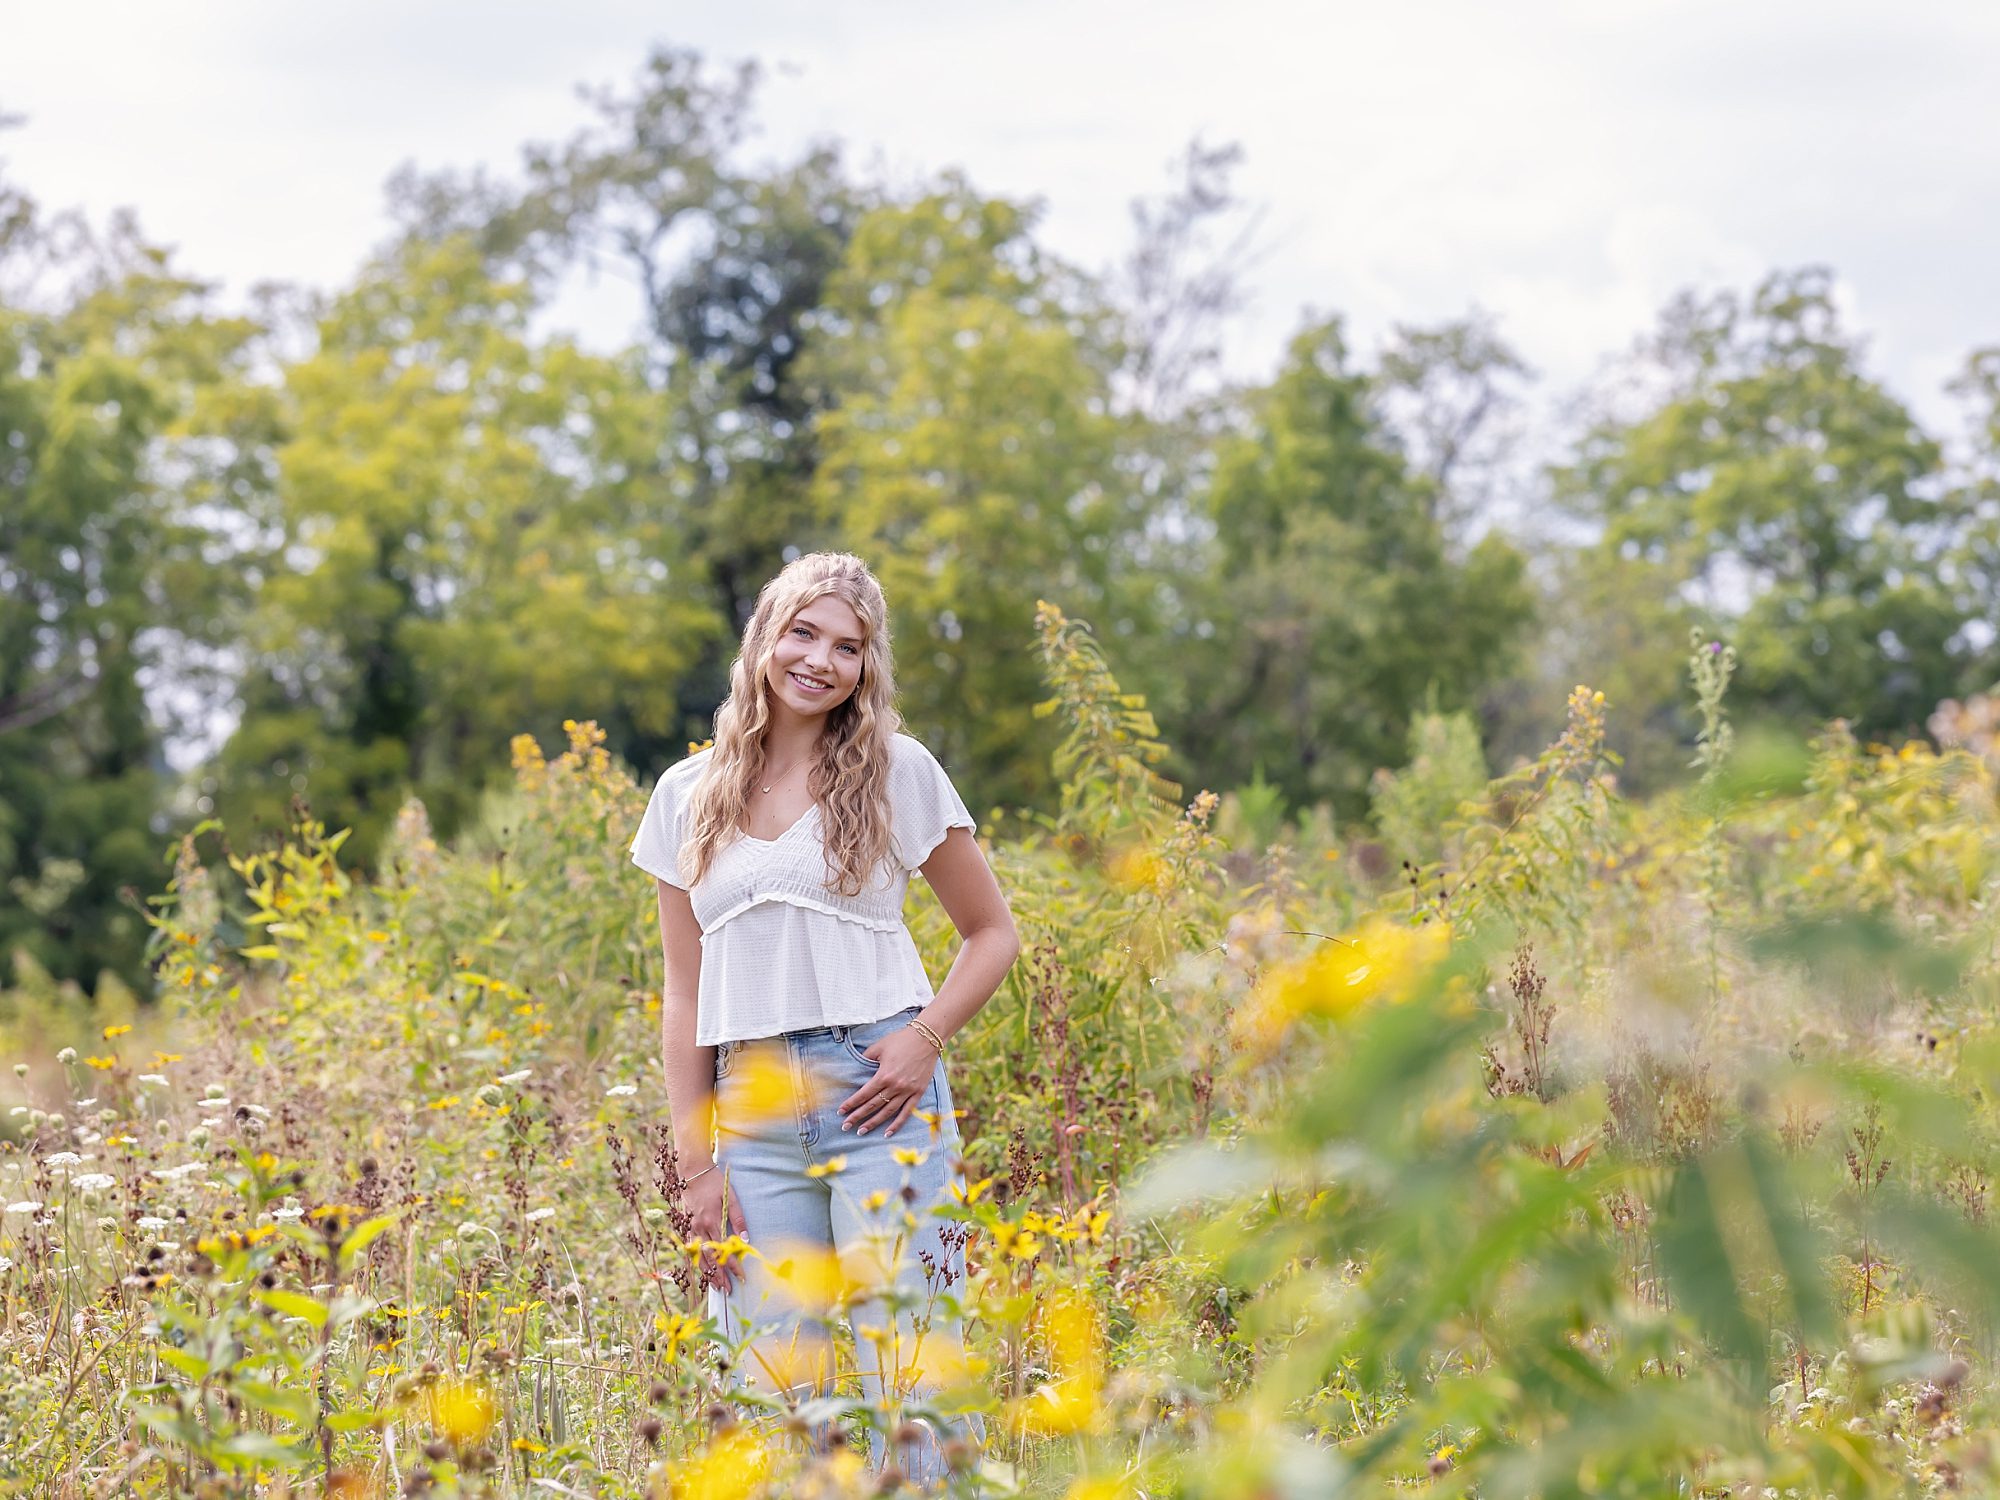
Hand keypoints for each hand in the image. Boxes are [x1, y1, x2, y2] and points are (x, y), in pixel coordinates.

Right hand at [685, 1164, 748, 1292]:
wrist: (693, 1173)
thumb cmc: (715, 1183)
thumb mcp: (731, 1198)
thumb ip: (738, 1219)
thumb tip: (746, 1241)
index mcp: (713, 1221)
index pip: (726, 1251)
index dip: (734, 1266)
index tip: (742, 1277)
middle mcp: (702, 1228)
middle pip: (712, 1259)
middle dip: (721, 1276)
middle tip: (729, 1291)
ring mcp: (693, 1229)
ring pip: (700, 1257)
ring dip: (709, 1274)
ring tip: (716, 1287)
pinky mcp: (689, 1227)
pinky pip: (693, 1250)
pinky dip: (699, 1263)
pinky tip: (704, 1271)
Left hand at [838, 1026, 938, 1138]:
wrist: (927, 1038)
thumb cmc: (901, 1040)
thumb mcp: (879, 1046)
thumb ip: (866, 1058)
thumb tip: (856, 1069)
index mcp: (884, 1075)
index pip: (863, 1094)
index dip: (851, 1104)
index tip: (841, 1112)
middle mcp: (895, 1086)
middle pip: (873, 1106)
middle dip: (857, 1117)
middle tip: (845, 1126)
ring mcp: (907, 1091)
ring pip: (887, 1112)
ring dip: (873, 1123)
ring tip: (861, 1131)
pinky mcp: (918, 1093)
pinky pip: (906, 1112)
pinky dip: (897, 1124)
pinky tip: (887, 1133)